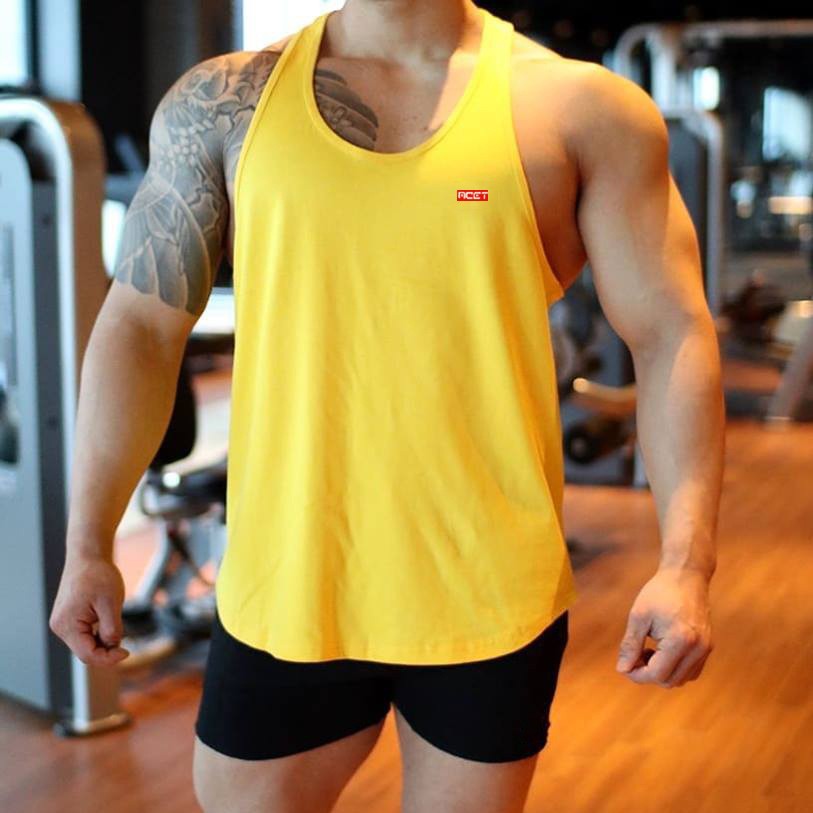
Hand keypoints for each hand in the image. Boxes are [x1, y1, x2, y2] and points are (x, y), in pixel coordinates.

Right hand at [50, 553, 129, 666]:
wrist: (88, 555)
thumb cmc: (99, 575)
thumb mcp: (111, 603)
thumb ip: (112, 629)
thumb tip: (113, 647)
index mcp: (67, 625)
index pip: (88, 655)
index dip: (109, 658)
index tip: (127, 652)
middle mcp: (60, 626)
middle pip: (85, 651)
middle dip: (106, 650)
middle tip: (125, 643)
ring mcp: (62, 622)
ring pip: (85, 643)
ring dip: (102, 641)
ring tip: (115, 622)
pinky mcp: (68, 617)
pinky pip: (83, 634)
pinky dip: (97, 633)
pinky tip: (108, 621)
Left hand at [616, 566, 712, 687]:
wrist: (686, 575)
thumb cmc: (660, 592)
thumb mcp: (639, 616)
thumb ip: (630, 645)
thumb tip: (622, 670)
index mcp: (680, 640)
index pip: (657, 674)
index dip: (637, 675)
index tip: (624, 665)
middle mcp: (698, 649)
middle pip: (669, 681)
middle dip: (648, 673)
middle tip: (635, 654)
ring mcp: (706, 649)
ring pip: (681, 679)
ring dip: (662, 672)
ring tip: (648, 649)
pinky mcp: (708, 647)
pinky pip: (690, 671)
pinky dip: (674, 668)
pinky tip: (662, 650)